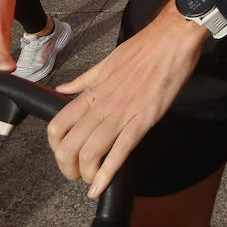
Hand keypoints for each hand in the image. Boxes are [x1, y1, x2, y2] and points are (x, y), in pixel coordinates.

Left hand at [50, 4, 207, 197]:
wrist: (171, 39)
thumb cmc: (143, 48)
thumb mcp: (106, 62)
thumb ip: (83, 81)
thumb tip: (63, 90)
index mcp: (92, 91)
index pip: (58, 125)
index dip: (55, 147)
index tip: (64, 154)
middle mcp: (102, 105)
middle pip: (69, 146)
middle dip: (68, 168)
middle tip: (76, 174)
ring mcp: (122, 114)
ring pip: (90, 152)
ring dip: (86, 174)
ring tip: (90, 181)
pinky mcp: (144, 120)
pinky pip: (120, 151)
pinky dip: (108, 174)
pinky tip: (101, 187)